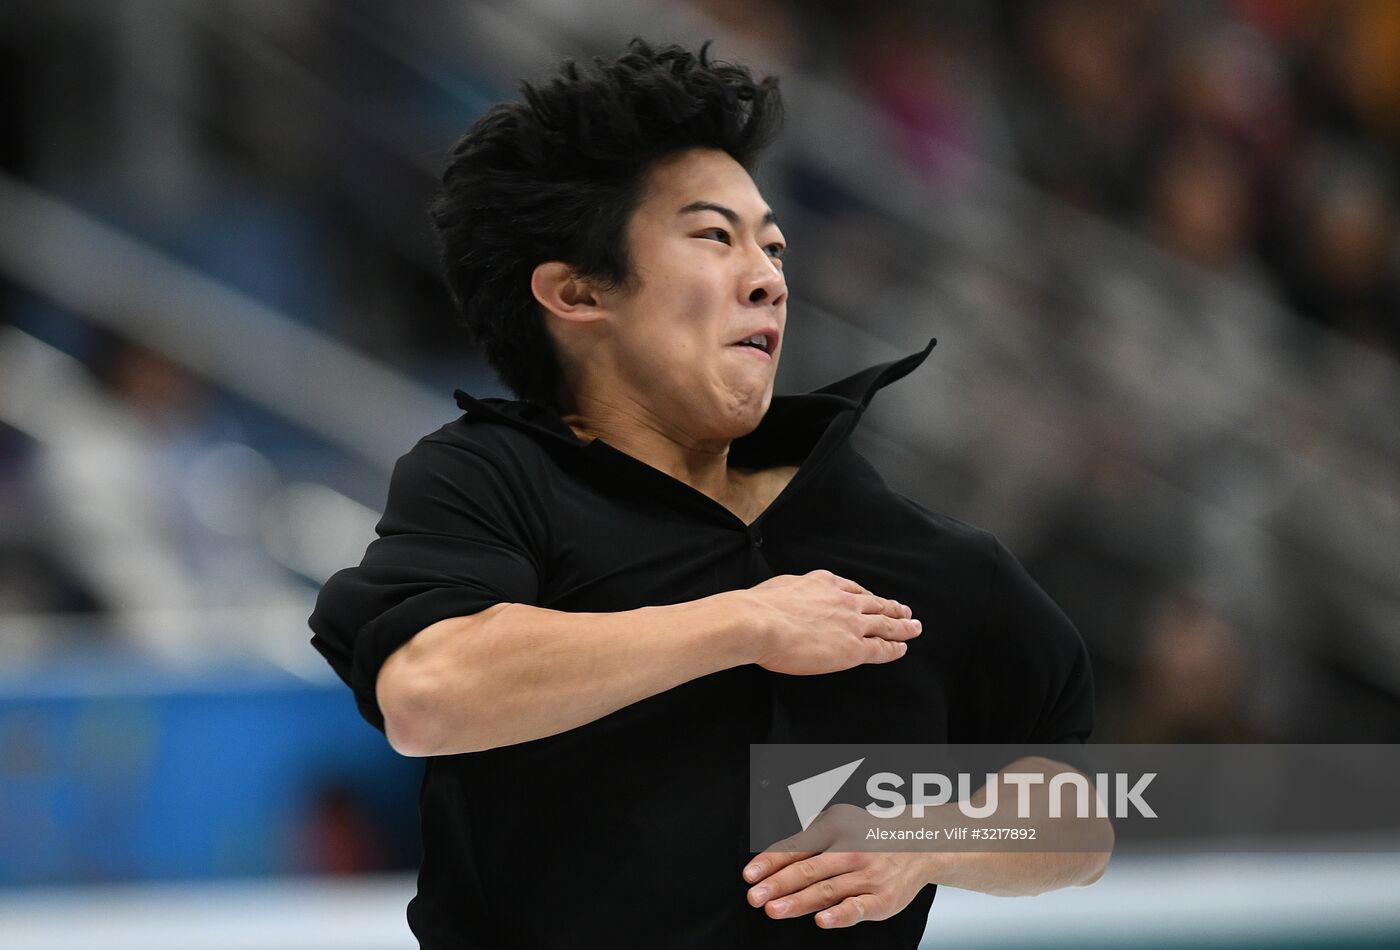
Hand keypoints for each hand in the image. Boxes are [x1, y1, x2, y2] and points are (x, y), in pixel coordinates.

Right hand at [740, 570, 921, 674]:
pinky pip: (881, 649)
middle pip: (876, 604)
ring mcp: (851, 624)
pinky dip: (895, 648)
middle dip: (892, 608)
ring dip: (902, 626)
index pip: (853, 590)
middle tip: (906, 611)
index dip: (867, 596)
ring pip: (886, 624)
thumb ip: (791, 592)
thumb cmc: (759, 608)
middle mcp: (843, 601)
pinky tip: (902, 648)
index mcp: (824, 583)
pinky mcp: (853, 649)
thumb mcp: (778, 587)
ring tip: (914, 628)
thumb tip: (786, 597)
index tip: (875, 599)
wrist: (758, 623)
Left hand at [742, 806, 933, 928]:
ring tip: (774, 909)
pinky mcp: (882, 899)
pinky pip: (858, 907)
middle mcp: (851, 850)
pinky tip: (822, 920)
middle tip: (755, 896)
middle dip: (778, 884)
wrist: (921, 844)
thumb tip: (773, 859)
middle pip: (808, 869)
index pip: (796, 847)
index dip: (771, 862)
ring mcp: (867, 875)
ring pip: (827, 890)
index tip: (750, 875)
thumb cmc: (870, 836)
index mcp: (835, 829)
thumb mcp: (839, 822)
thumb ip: (810, 839)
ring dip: (798, 901)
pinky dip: (840, 914)